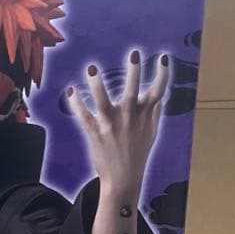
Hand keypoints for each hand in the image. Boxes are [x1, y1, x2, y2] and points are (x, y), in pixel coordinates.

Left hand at [67, 51, 169, 196]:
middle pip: (132, 90)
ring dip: (96, 84)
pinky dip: (76, 103)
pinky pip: (83, 115)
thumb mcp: (151, 133)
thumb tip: (159, 96)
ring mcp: (111, 124)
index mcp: (145, 115)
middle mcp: (129, 117)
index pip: (158, 91)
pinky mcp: (95, 133)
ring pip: (102, 100)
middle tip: (134, 53)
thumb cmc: (138, 154)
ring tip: (90, 69)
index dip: (163, 74)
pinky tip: (71, 91)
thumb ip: (154, 112)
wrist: (123, 179)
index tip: (163, 58)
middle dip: (134, 72)